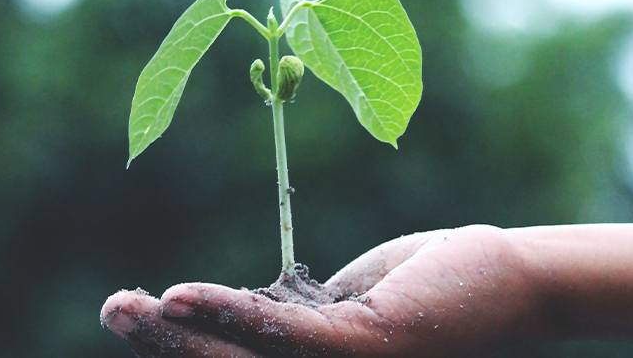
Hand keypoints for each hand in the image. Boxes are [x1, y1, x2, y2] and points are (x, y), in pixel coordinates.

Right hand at [100, 225, 549, 356]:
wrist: (518, 282)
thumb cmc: (438, 288)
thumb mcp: (349, 306)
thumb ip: (299, 318)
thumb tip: (243, 313)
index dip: (184, 354)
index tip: (144, 319)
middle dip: (162, 349)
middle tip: (113, 309)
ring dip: (177, 336)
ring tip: (126, 305)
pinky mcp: (367, 351)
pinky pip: (284, 337)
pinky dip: (229, 316)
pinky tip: (180, 297)